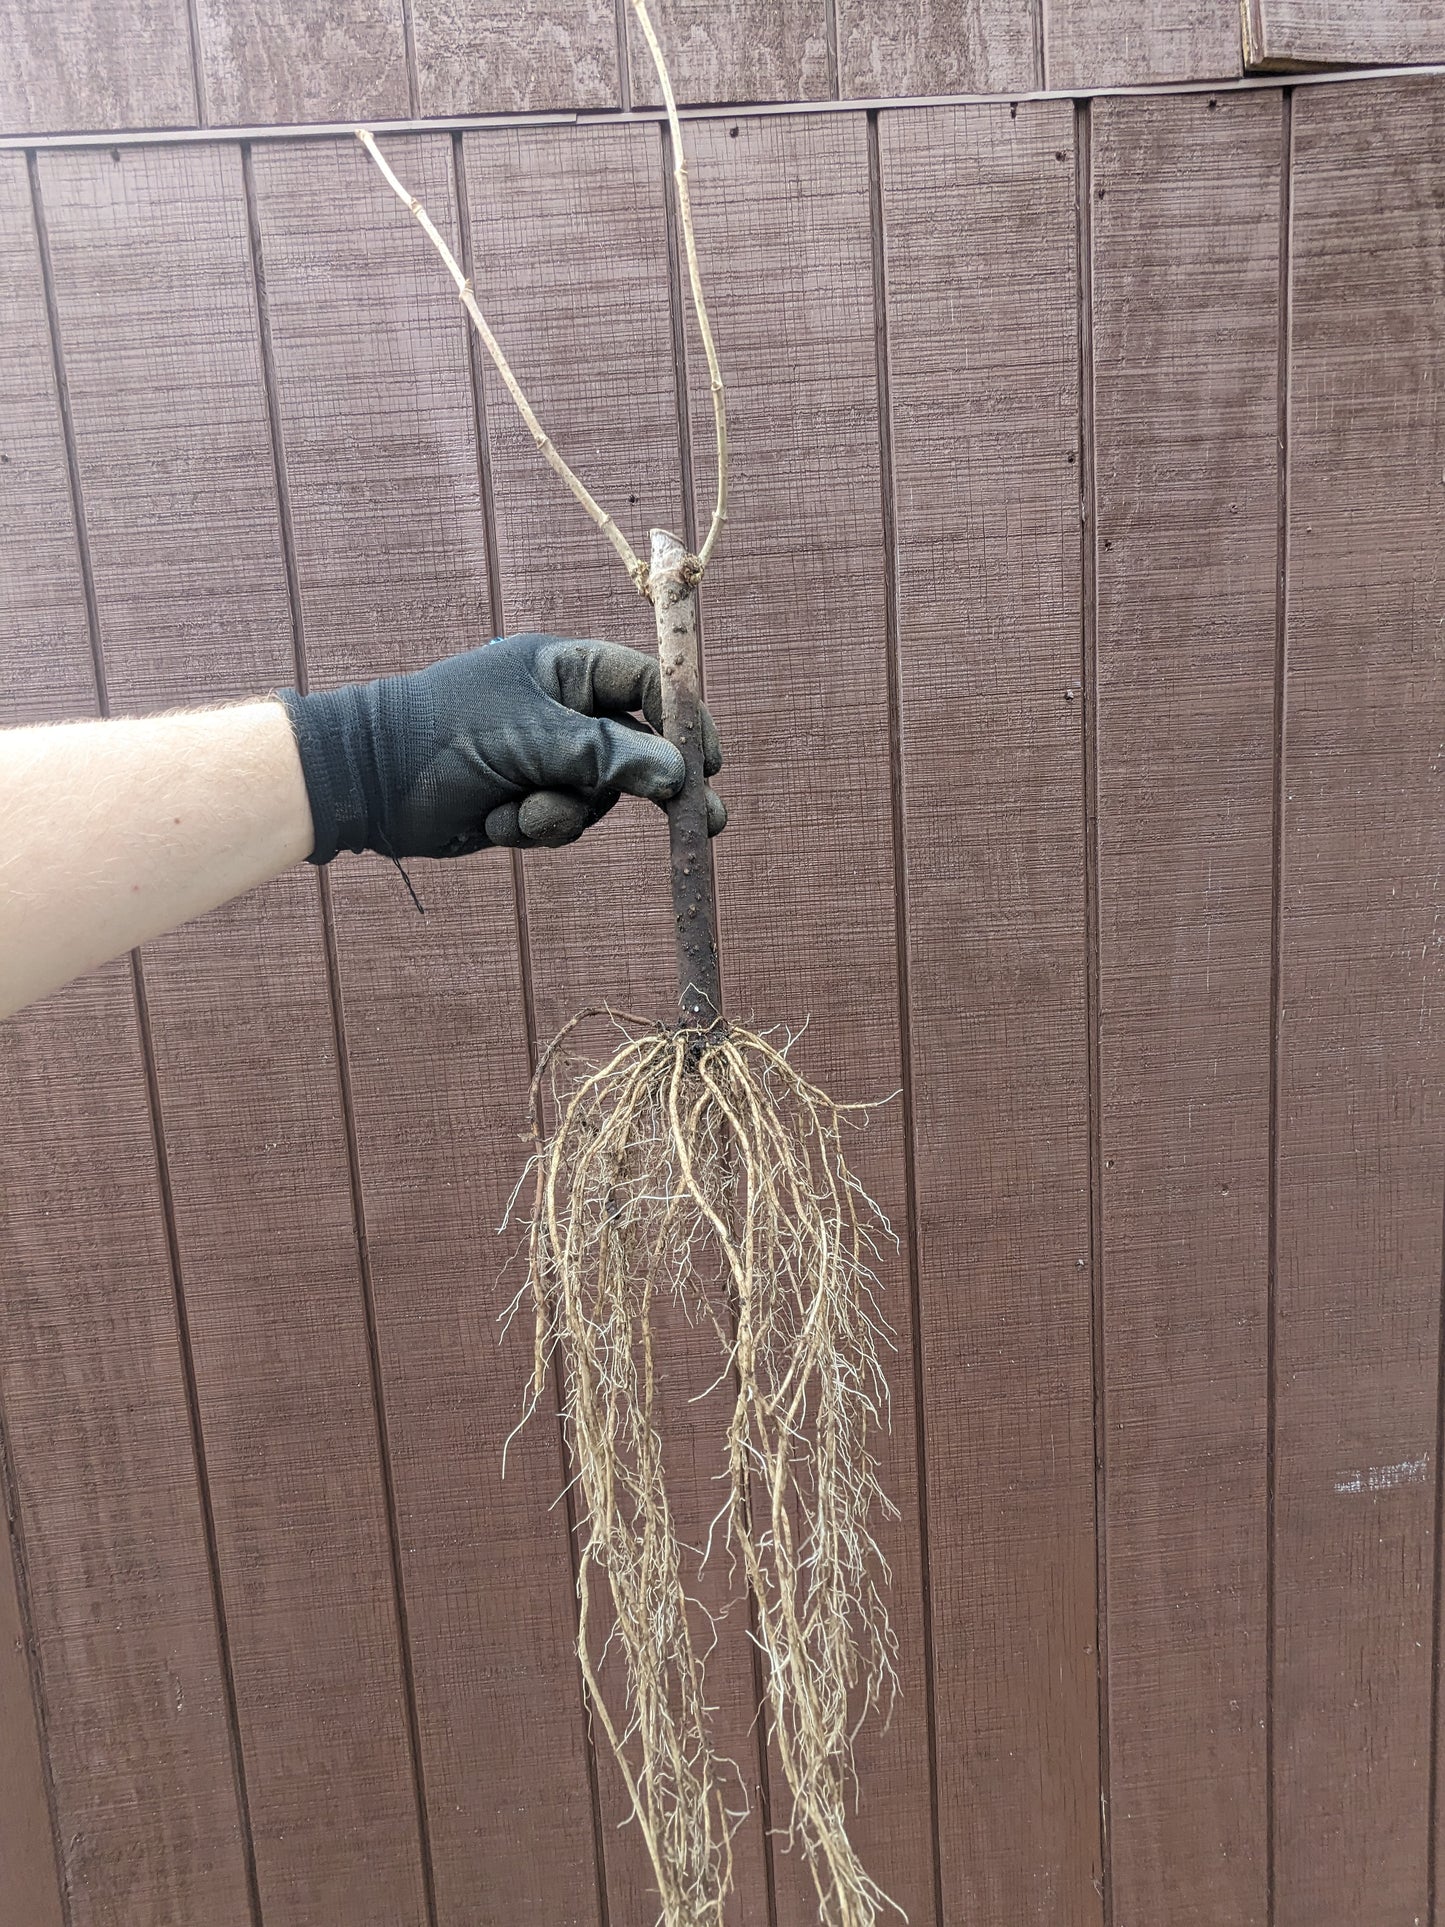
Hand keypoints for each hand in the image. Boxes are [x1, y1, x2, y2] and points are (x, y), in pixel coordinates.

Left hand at [278, 634, 725, 862]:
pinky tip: (493, 823)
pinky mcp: (527, 800)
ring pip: (599, 796)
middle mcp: (560, 709)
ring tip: (521, 811)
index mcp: (562, 668)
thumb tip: (678, 775)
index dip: (683, 719)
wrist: (367, 782)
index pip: (645, 683)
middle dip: (659, 787)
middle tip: (706, 823)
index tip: (709, 760)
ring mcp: (544, 757)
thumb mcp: (533, 740)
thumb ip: (607, 757)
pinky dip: (534, 828)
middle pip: (636, 748)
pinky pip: (563, 822)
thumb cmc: (446, 735)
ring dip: (565, 812)